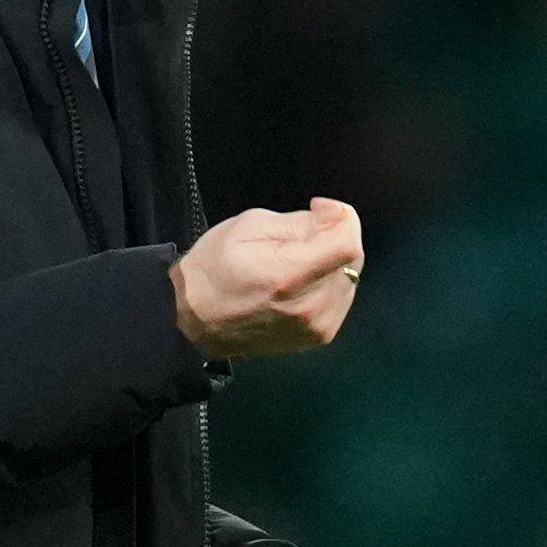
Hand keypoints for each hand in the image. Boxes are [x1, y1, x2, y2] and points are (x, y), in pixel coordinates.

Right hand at [172, 199, 365, 358]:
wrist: (193, 319)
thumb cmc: (214, 268)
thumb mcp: (249, 227)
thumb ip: (299, 222)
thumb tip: (335, 218)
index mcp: (289, 276)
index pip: (348, 243)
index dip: (341, 217)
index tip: (320, 208)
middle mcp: (309, 307)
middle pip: (353, 259)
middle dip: (335, 236)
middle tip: (302, 234)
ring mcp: (316, 327)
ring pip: (349, 278)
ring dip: (332, 261)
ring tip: (298, 260)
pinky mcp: (318, 337)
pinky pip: (341, 299)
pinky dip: (329, 283)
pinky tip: (302, 281)